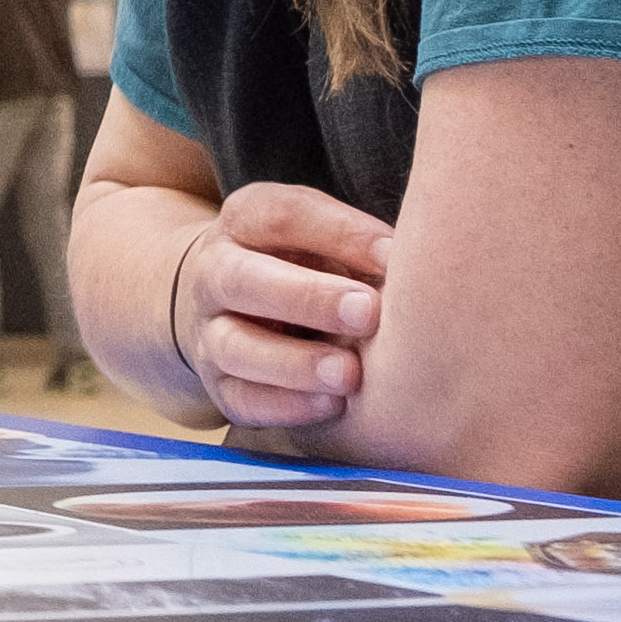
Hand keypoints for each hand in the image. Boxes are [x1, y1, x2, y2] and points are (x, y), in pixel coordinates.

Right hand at [164, 179, 390, 429]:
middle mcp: (213, 273)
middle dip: (307, 297)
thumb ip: (357, 244)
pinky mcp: (217, 384)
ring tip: (350, 374)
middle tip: (368, 313)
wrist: (227, 303)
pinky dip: (285, 406)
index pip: (280, 216)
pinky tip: (332, 405)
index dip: (339, 234)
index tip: (393, 256)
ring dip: (294, 363)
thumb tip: (412, 262)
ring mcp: (208, 331)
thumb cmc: (298, 263)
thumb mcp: (318, 235)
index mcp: (243, 221)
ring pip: (234, 347)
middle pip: (242, 279)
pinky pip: (241, 399)